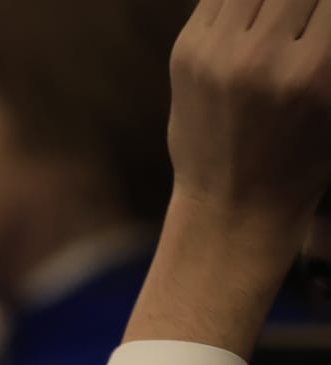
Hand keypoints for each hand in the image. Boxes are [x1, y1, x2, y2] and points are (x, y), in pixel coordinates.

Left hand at [168, 0, 330, 237]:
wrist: (233, 206)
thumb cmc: (307, 158)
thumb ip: (330, 43)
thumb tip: (320, 11)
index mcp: (314, 72)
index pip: (328, 1)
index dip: (325, 10)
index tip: (319, 20)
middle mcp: (260, 58)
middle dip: (304, 5)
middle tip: (302, 19)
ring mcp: (215, 54)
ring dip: (274, 0)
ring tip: (279, 18)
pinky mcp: (185, 52)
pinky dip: (242, 0)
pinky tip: (254, 14)